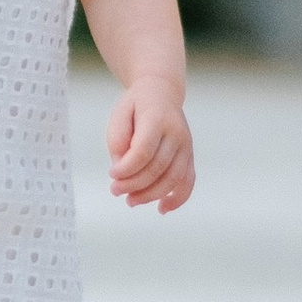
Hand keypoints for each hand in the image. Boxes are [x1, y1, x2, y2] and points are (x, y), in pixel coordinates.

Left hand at [110, 77, 193, 213]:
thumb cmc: (135, 106)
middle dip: (134, 184)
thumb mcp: (119, 114)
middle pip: (158, 167)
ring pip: (173, 178)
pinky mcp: (190, 156)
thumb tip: (121, 170)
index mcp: (157, 118)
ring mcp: (187, 145)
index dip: (127, 168)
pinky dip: (177, 198)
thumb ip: (117, 140)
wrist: (162, 92)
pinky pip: (188, 181)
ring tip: (130, 201)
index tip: (111, 174)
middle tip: (114, 190)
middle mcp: (177, 132)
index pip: (144, 150)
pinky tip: (161, 209)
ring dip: (150, 195)